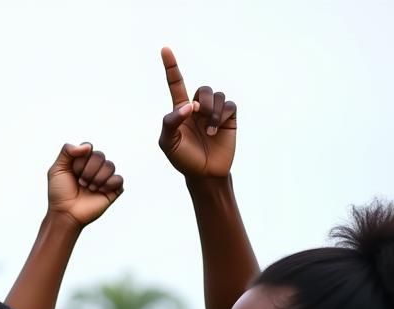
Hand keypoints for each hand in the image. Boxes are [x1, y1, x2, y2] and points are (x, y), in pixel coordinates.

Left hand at [47, 144, 122, 229]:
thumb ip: (66, 151)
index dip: (80, 161)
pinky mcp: (113, 190)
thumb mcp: (56, 169)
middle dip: (88, 171)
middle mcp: (95, 167)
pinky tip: (99, 192)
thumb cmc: (59, 194)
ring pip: (110, 166)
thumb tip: (88, 147)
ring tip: (89, 189)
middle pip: (100, 156)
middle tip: (81, 183)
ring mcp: (104, 178)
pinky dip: (108, 184)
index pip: (88, 147)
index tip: (73, 172)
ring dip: (96, 179)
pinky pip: (119, 179)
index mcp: (83, 160)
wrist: (65, 214)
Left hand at [158, 46, 236, 178]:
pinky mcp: (228, 117)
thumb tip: (189, 106)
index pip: (176, 84)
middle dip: (201, 102)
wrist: (204, 174)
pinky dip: (221, 115)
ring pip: (215, 95)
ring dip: (211, 112)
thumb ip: (171, 122)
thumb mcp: (168, 143)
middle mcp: (198, 108)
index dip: (171, 67)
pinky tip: (215, 130)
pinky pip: (228, 104)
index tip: (165, 49)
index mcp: (180, 111)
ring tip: (208, 130)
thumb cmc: (183, 159)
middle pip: (201, 89)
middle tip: (197, 116)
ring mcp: (213, 112)